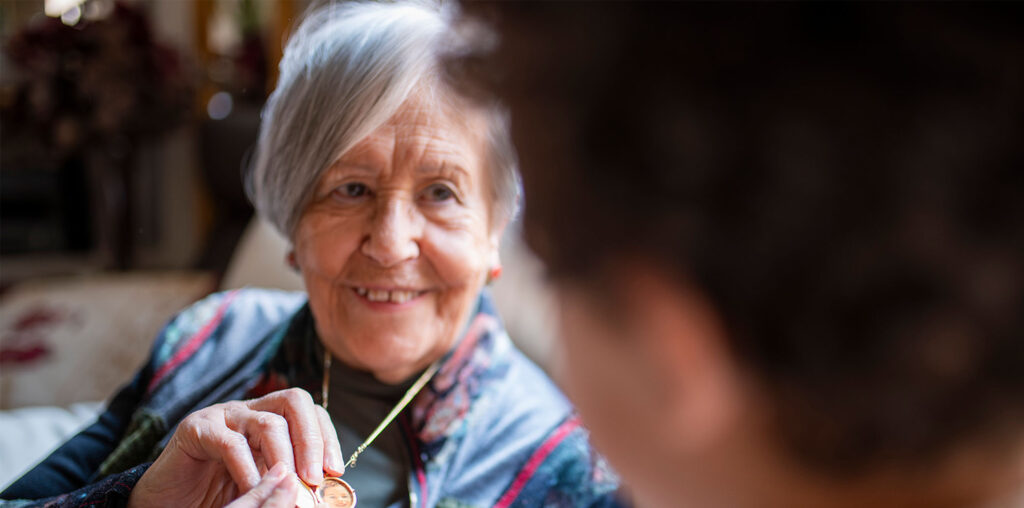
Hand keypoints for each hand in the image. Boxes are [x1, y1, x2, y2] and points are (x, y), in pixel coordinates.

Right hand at [128, 388, 344, 507]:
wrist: (166, 501)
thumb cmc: (217, 494)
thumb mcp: (263, 484)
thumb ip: (289, 482)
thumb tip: (326, 490)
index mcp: (271, 419)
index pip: (310, 412)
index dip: (326, 438)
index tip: (335, 470)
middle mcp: (250, 410)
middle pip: (294, 401)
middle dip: (311, 439)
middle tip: (314, 477)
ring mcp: (223, 415)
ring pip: (267, 422)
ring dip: (284, 458)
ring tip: (288, 486)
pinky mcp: (196, 428)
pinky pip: (230, 444)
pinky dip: (248, 469)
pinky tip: (254, 489)